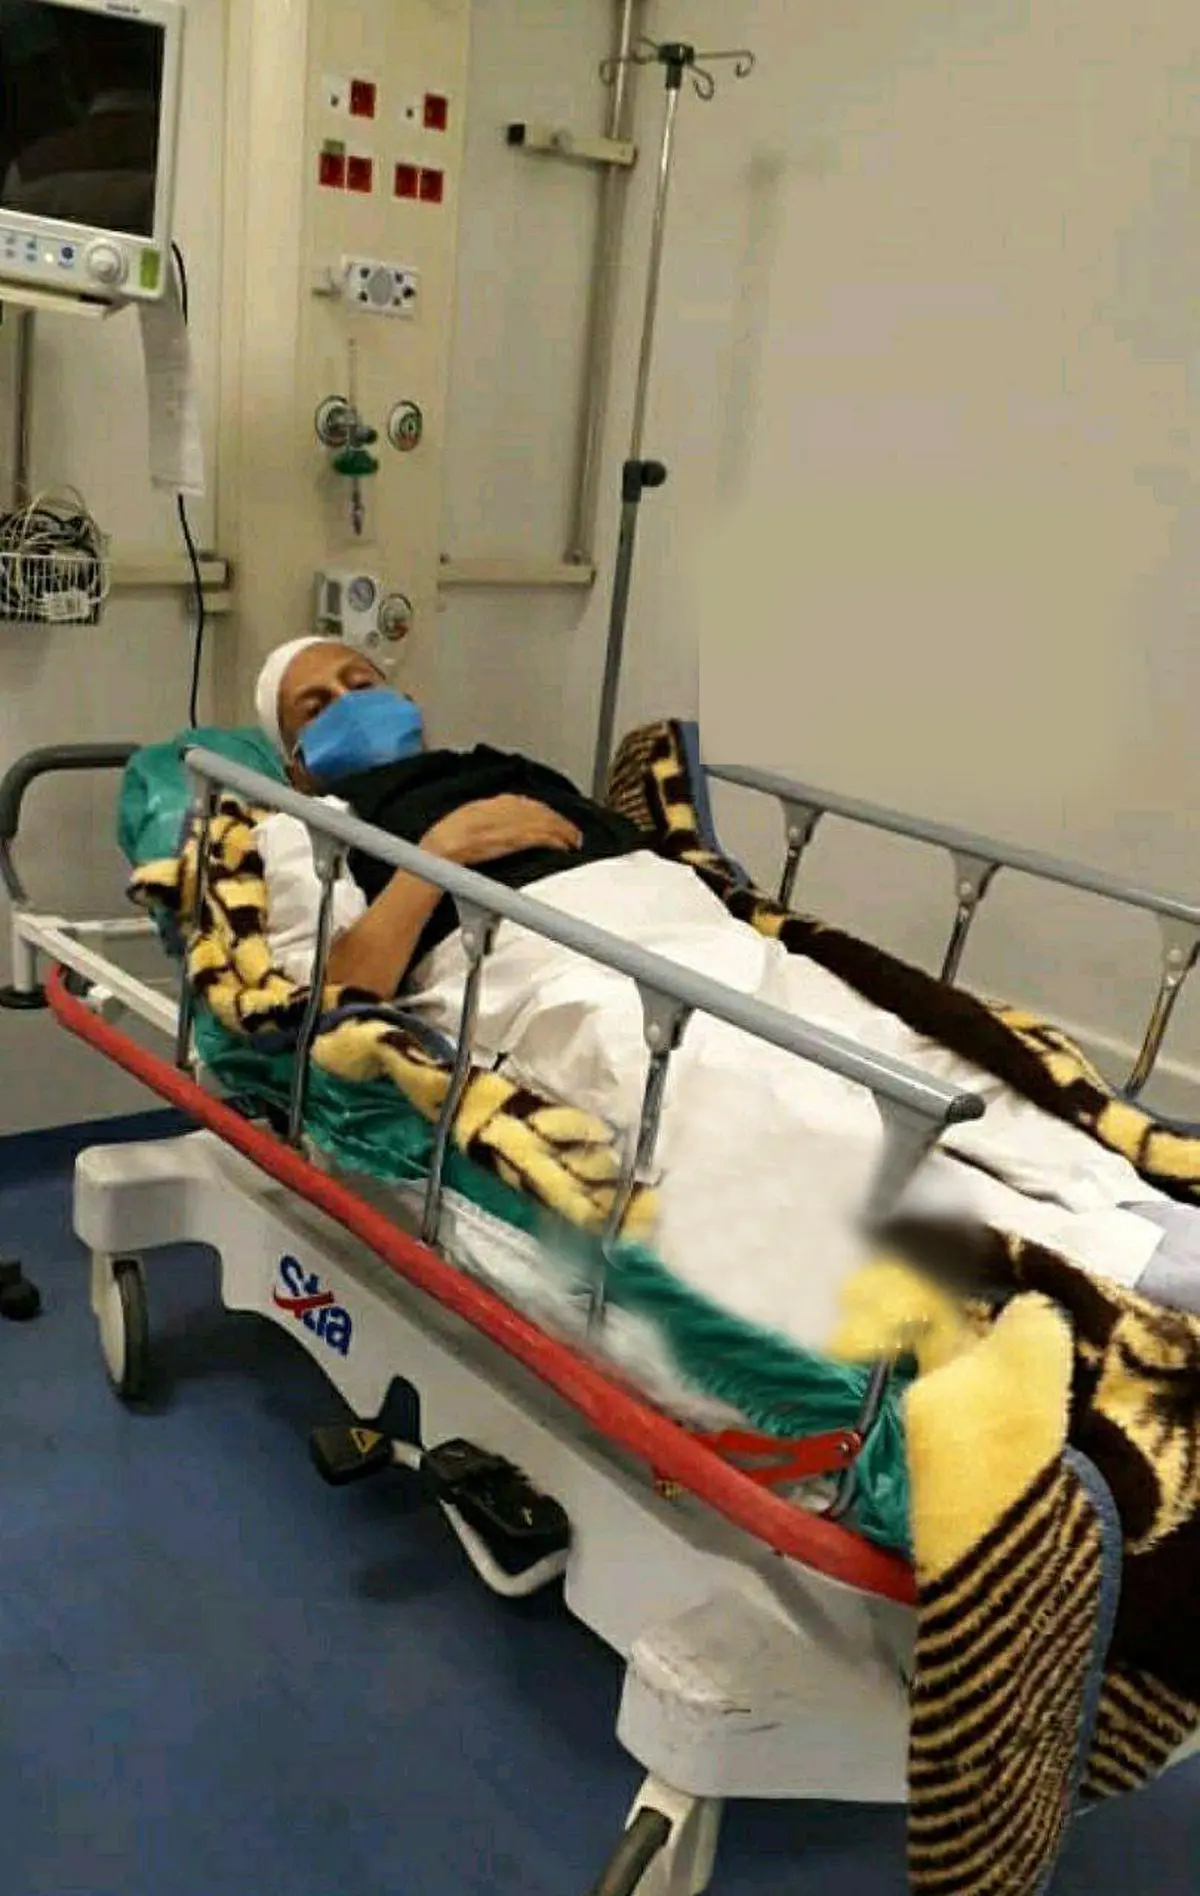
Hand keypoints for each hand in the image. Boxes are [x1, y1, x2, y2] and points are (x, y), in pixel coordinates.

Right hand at [421, 796, 582, 866]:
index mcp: (498, 800)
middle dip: (560, 822)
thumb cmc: (450, 836)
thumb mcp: (472, 815)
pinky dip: (556, 841)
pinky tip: (564, 848)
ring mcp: (513, 823)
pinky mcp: (515, 839)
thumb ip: (493, 815)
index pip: (531, 803)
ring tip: (573, 842)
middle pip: (543, 812)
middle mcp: (509, 807)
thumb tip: (506, 821)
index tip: (555, 820)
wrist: (442, 847)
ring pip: (547, 824)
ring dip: (564, 832)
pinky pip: (542, 837)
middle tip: (573, 833)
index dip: (547, 813)